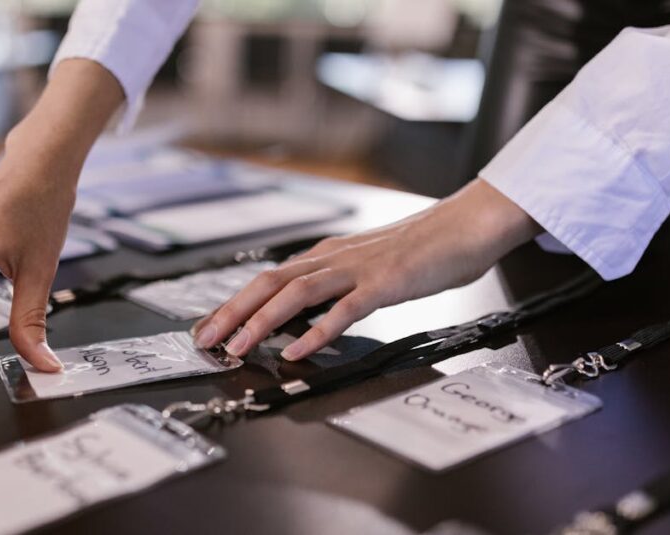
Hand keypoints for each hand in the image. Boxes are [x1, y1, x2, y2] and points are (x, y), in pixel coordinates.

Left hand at [191, 179, 541, 360]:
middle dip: (231, 312)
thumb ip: (336, 287)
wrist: (465, 225)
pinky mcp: (384, 283)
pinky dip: (316, 331)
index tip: (209, 326)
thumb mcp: (367, 267)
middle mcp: (333, 258)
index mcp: (327, 256)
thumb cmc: (422, 249)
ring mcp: (357, 269)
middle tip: (203, 339)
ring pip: (295, 294)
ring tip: (238, 348)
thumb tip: (306, 314)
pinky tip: (298, 351)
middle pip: (269, 283)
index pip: (268, 279)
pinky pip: (343, 310)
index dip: (233, 303)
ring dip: (261, 322)